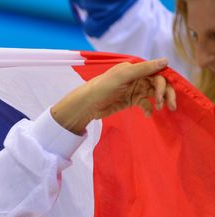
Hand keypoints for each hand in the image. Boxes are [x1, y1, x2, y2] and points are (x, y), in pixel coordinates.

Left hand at [51, 58, 176, 134]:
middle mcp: (137, 77)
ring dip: (160, 101)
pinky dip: (148, 108)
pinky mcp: (131, 101)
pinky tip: (148, 114)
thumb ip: (144, 69)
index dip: (164, 82)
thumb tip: (166, 61)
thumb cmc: (103, 87)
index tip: (166, 93)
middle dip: (166, 93)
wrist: (87, 105)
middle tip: (170, 105)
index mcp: (136, 68)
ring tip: (160, 108)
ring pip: (154, 94)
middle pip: (159, 84)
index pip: (157, 72)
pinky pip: (145, 104)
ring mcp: (135, 90)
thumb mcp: (123, 76)